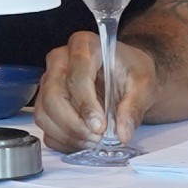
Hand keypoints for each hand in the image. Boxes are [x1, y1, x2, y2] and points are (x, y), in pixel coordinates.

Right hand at [33, 31, 157, 151]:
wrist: (126, 75)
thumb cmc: (131, 72)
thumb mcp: (143, 84)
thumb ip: (133, 107)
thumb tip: (122, 133)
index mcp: (84, 45)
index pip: (76, 75)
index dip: (86, 104)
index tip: (100, 126)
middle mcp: (60, 60)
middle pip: (52, 95)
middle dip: (74, 124)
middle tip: (96, 137)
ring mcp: (49, 81)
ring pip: (43, 113)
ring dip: (67, 134)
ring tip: (93, 141)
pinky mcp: (46, 102)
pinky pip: (45, 126)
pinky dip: (63, 140)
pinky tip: (83, 142)